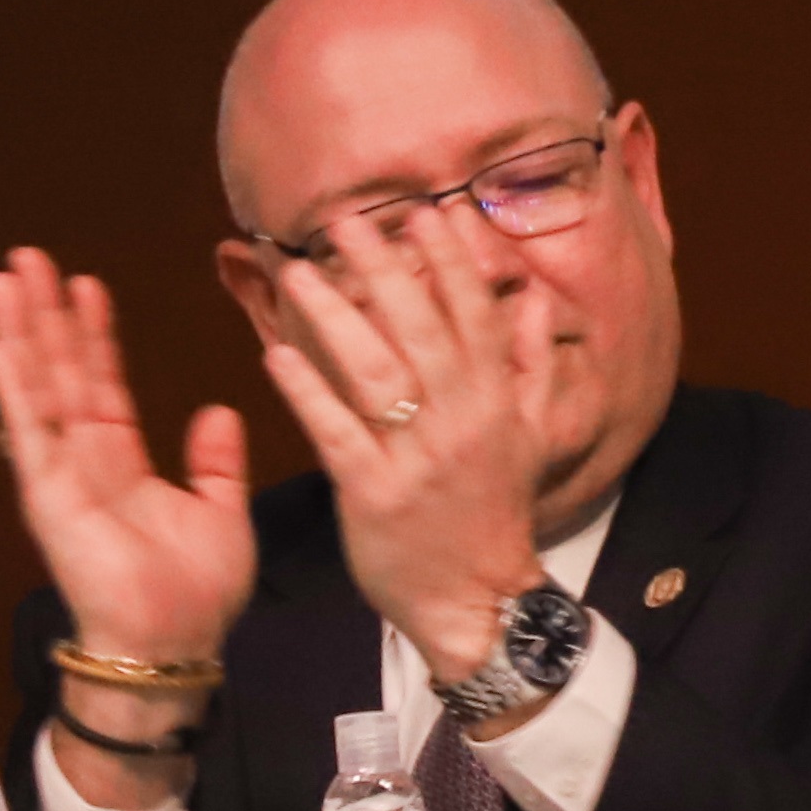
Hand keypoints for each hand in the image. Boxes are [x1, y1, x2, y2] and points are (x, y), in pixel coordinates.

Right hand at [0, 249, 255, 802]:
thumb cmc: (196, 592)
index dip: (93, 334)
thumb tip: (217, 409)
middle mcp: (83, 462)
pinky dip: (12, 390)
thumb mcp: (221, 511)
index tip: (86, 284)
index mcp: (122, 462)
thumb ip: (216, 461)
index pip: (102, 382)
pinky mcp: (49, 499)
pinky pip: (29, 434)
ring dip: (19, 334)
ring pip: (37, 389)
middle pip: (59, 373)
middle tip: (27, 259)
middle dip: (44, 316)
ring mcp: (61, 477)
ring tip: (3, 279)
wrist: (175, 644)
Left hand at [255, 208, 555, 714]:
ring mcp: (418, 456)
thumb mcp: (533, 437)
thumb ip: (533, 367)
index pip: (475, 313)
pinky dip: (307, 391)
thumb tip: (534, 305)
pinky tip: (276, 355)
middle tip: (346, 220)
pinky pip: (338, 431)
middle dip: (385, 268)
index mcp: (496, 400)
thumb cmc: (496, 515)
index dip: (451, 260)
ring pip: (376, 370)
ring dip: (335, 315)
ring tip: (299, 273)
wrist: (479, 598)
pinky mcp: (375, 493)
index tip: (426, 213)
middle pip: (421, 327)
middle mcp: (462, 418)